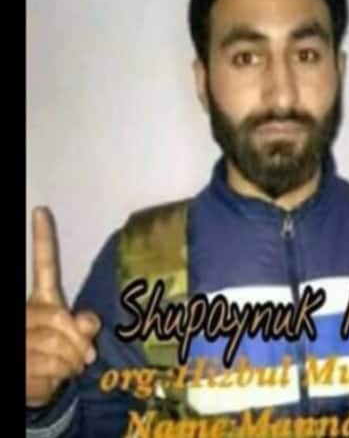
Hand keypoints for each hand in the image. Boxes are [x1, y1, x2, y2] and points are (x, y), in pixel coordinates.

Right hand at [26, 207, 100, 407]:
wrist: (34, 381)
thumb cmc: (60, 352)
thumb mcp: (77, 337)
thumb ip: (85, 326)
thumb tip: (87, 325)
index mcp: (42, 299)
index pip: (44, 265)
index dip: (43, 238)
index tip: (42, 209)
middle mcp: (27, 312)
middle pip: (60, 319)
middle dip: (79, 343)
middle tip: (84, 356)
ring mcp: (21, 335)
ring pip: (59, 348)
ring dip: (71, 364)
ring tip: (66, 366)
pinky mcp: (19, 363)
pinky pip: (51, 370)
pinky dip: (60, 378)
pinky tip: (52, 377)